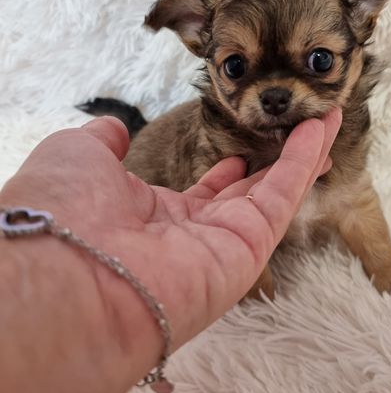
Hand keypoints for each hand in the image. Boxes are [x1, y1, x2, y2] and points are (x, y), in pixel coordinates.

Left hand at [1, 109, 341, 357]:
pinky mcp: (249, 250)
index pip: (203, 193)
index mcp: (153, 217)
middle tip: (302, 128)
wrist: (68, 274)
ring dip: (302, 154)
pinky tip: (320, 128)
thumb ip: (102, 141)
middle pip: (247, 194)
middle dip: (275, 162)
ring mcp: (223, 246)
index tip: (244, 147)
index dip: (227, 170)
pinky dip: (303, 161)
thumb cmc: (64, 211)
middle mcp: (192, 236)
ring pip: (274, 193)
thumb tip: (111, 130)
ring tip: (324, 118)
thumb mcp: (77, 157)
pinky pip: (283, 197)